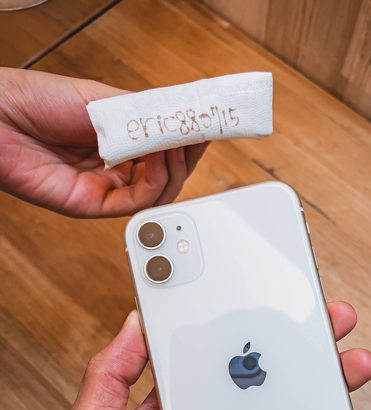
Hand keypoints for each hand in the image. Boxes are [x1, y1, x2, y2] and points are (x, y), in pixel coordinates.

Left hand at [0, 68, 206, 217]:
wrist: (1, 119)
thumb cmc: (40, 101)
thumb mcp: (104, 100)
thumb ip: (145, 115)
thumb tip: (183, 122)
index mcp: (118, 141)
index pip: (165, 149)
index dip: (188, 142)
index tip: (207, 129)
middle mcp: (115, 166)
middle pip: (167, 174)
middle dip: (186, 157)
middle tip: (197, 139)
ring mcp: (106, 186)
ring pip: (157, 192)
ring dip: (174, 170)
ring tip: (174, 146)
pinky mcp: (94, 204)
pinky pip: (136, 203)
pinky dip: (154, 182)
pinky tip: (155, 159)